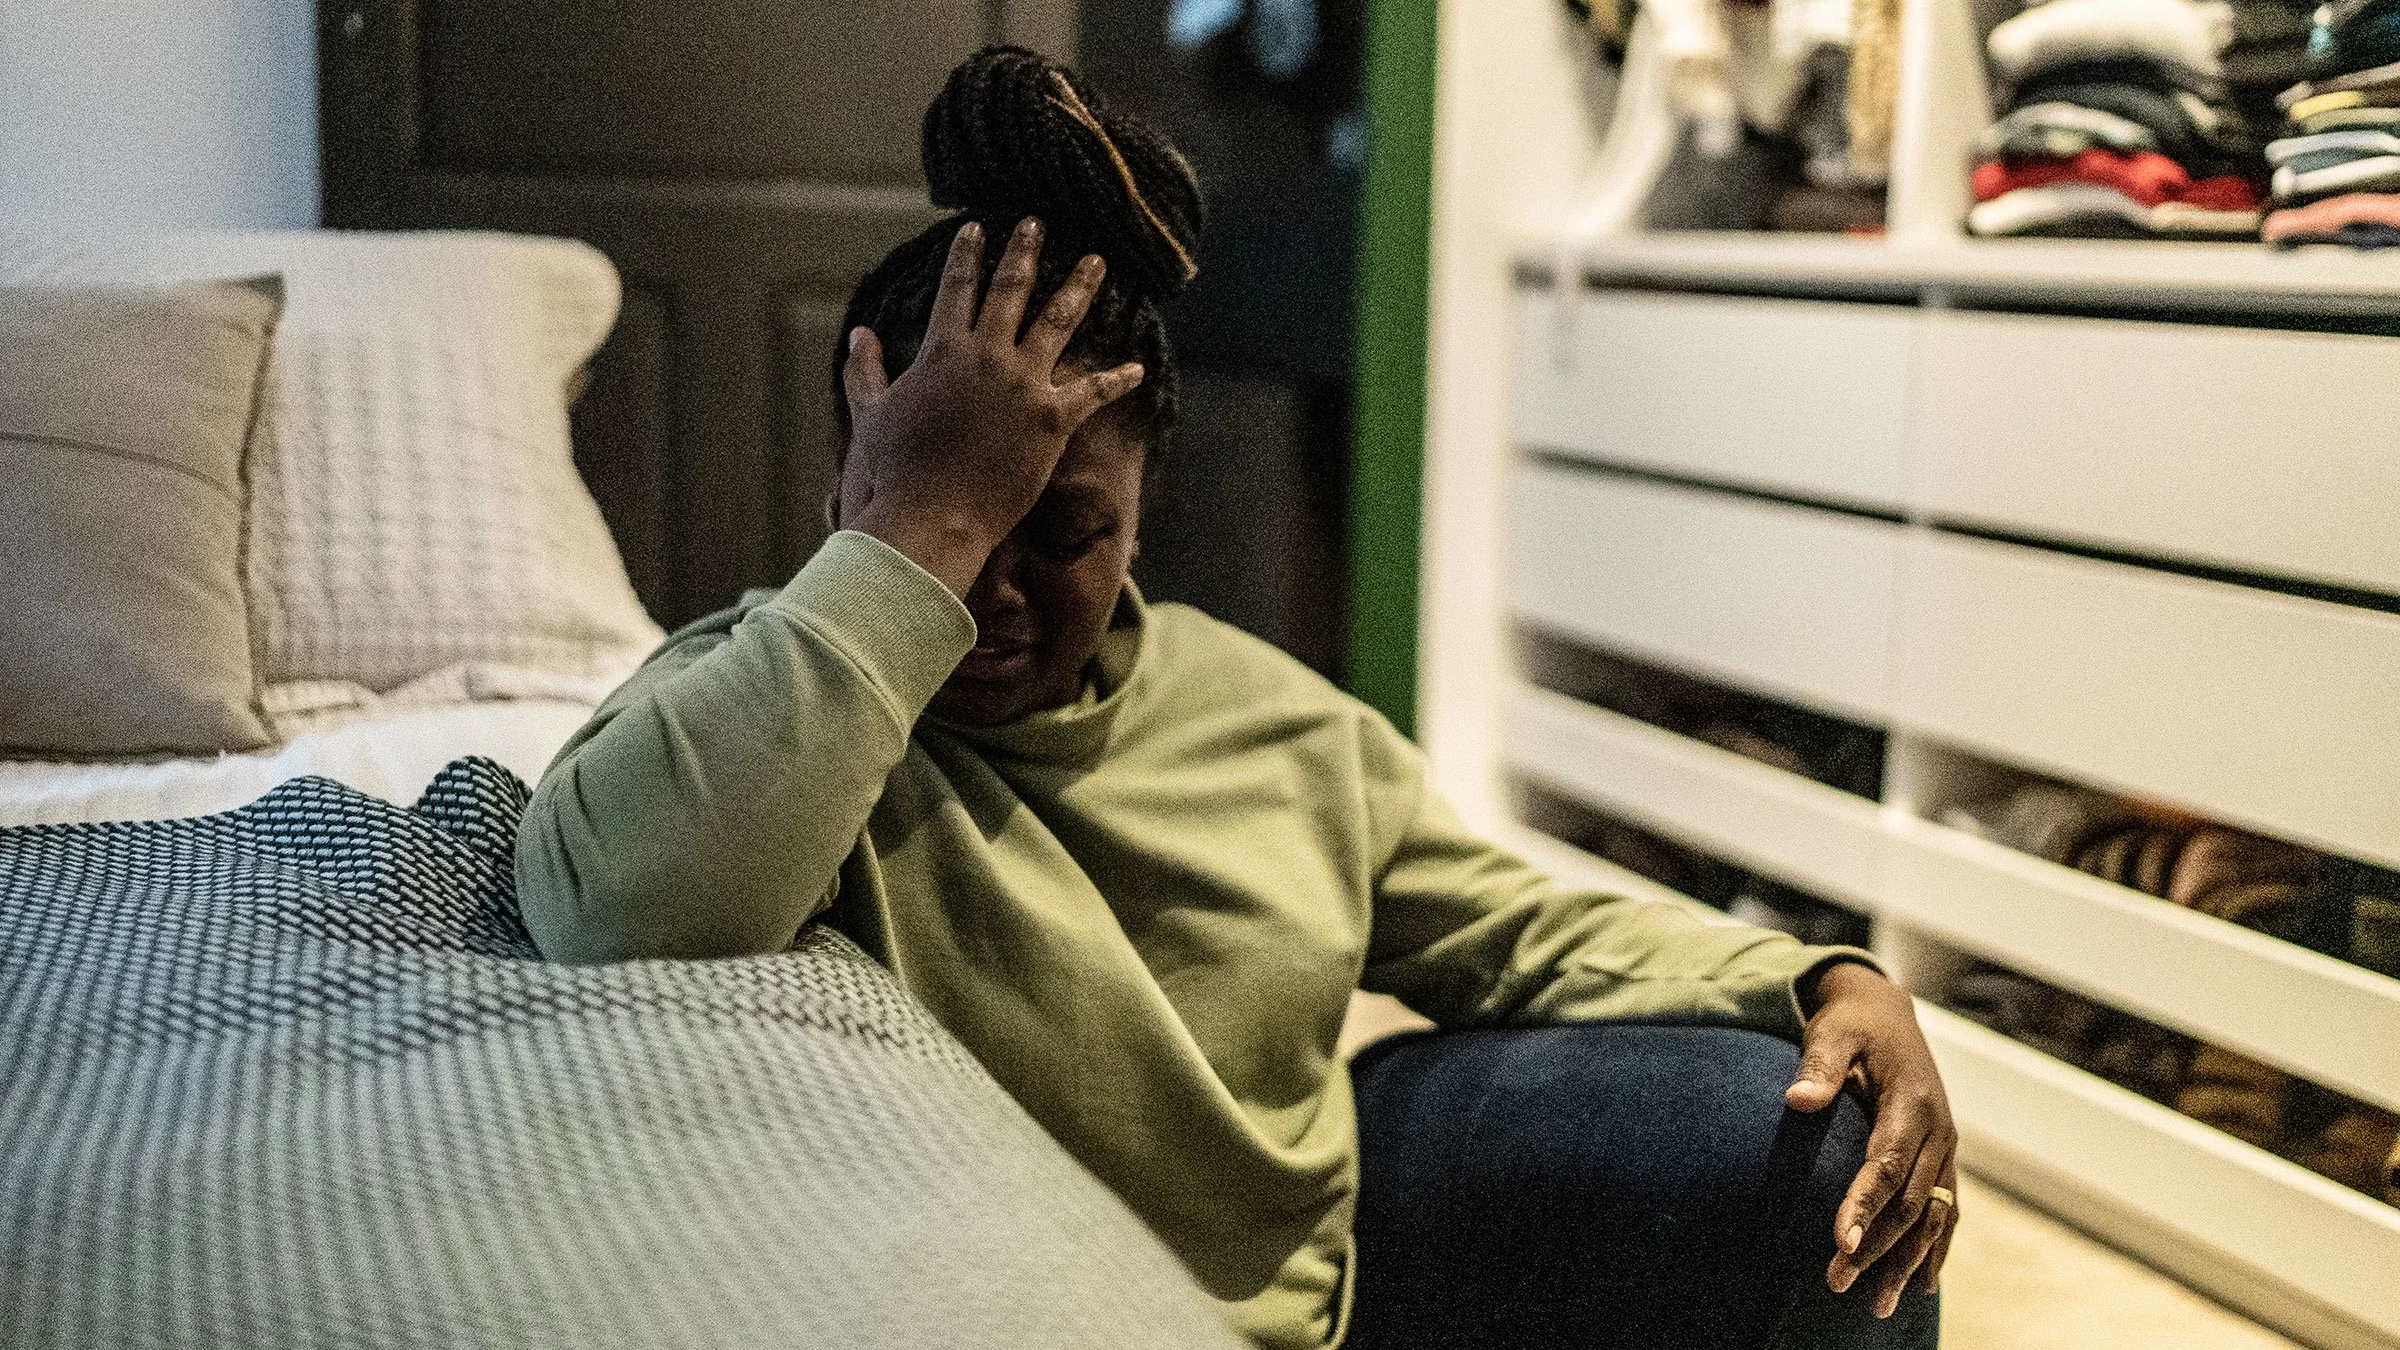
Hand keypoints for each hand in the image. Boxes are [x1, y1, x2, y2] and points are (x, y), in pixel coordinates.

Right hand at [840, 217, 1145, 596]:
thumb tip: (858, 335)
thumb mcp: (871, 413)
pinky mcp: (1053, 420)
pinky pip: (1093, 392)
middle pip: (1011, 290)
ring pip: (1058, 322)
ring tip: (1097, 261)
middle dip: (1024, 252)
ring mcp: (1024, 385)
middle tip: (1036, 223)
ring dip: (1079, 288)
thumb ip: (864, 370)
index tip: (977, 229)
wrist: (934, 515)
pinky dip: (1117, 380)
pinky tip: (1137, 368)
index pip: (958, 288)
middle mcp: (988, 357)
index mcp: (944, 350)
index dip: (968, 255)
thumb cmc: (897, 469)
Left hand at [1786, 960, 1958, 1317]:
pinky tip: (1922, 1286)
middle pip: (1910, 1202)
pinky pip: (1944, 1212)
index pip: (1887, 1164)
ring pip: (1932, 1217)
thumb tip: (1797, 1099)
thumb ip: (1817, 1065)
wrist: (1887, 1013)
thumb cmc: (1851, 1024)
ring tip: (1876, 1306)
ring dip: (1907, 1262)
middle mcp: (1938, 1131)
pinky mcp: (1942, 1157)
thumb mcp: (1832, 1032)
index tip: (1840, 1243)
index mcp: (1912, 1103)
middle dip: (1877, 1247)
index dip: (1864, 1205)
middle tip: (1837, 1282)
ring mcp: (1945, 1147)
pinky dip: (1935, 1249)